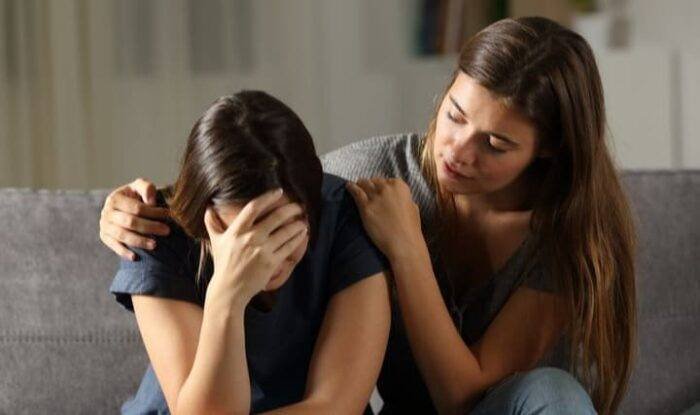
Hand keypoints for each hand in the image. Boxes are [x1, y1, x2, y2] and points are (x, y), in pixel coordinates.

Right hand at [99, 178, 170, 260]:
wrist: (123, 206)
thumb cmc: (136, 196)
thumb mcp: (141, 187)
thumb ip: (146, 188)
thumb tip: (151, 202)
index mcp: (115, 198)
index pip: (136, 208)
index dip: (153, 212)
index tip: (167, 215)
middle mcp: (106, 212)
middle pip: (130, 222)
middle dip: (150, 227)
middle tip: (166, 231)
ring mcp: (104, 225)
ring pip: (122, 235)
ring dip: (139, 241)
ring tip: (155, 245)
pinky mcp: (105, 237)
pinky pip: (114, 246)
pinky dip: (124, 252)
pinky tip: (136, 257)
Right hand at [204, 189, 308, 304]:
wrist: (229, 289)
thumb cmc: (223, 264)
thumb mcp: (216, 242)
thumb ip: (212, 224)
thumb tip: (208, 208)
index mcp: (237, 231)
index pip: (253, 207)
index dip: (268, 197)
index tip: (278, 191)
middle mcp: (250, 238)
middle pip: (276, 217)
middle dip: (291, 209)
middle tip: (299, 206)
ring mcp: (262, 250)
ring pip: (286, 232)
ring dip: (298, 224)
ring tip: (303, 221)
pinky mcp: (271, 262)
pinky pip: (289, 247)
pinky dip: (298, 239)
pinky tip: (303, 234)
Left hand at [346, 178, 424, 261]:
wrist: (403, 242)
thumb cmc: (410, 228)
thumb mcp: (412, 207)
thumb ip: (403, 199)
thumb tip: (397, 198)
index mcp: (400, 186)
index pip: (387, 180)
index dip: (383, 185)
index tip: (379, 188)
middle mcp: (387, 188)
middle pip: (374, 181)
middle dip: (371, 185)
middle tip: (366, 188)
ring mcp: (375, 197)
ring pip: (364, 184)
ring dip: (360, 184)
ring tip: (356, 185)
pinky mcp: (365, 207)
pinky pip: (356, 192)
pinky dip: (351, 188)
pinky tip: (348, 186)